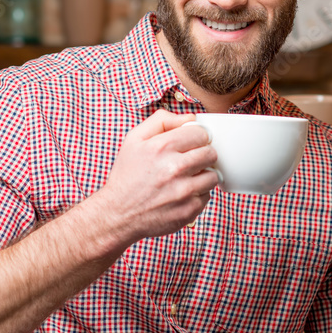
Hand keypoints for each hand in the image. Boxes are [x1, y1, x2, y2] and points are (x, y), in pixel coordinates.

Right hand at [95, 109, 218, 240]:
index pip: (201, 134)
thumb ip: (162, 120)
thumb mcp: (134, 139)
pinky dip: (197, 194)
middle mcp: (175, 168)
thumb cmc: (127, 175)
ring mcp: (184, 191)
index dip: (197, 137)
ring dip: (203, 175)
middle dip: (203, 154)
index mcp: (162, 147)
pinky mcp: (189, 210)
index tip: (191, 143)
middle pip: (211, 153)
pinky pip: (207, 196)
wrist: (118, 214)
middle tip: (190, 160)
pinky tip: (181, 193)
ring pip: (213, 176)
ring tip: (186, 177)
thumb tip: (190, 118)